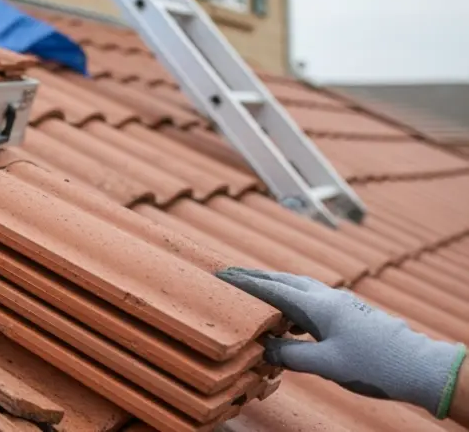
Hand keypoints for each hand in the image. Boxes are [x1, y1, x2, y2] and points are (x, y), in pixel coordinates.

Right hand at [218, 267, 465, 416]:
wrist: (418, 366)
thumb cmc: (373, 365)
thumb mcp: (325, 365)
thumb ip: (290, 355)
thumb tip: (264, 348)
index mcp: (318, 306)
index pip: (272, 288)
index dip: (245, 282)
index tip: (222, 273)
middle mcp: (328, 298)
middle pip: (286, 280)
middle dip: (258, 277)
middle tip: (234, 275)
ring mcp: (342, 304)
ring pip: (302, 288)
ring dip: (278, 288)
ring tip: (259, 296)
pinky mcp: (351, 314)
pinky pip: (314, 300)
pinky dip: (295, 302)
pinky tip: (294, 319)